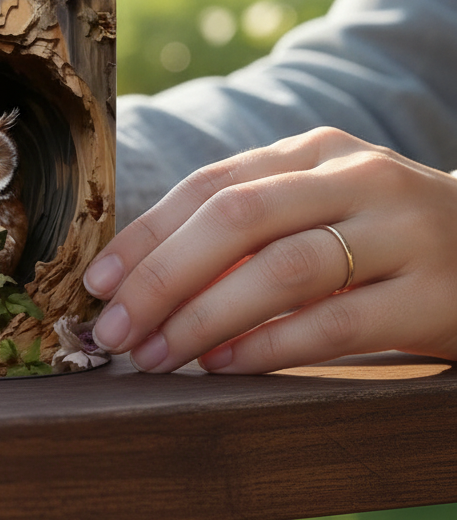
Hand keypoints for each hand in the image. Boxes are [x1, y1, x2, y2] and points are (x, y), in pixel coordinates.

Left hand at [83, 127, 456, 372]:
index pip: (210, 185)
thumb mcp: (319, 209)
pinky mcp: (435, 295)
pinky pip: (335, 322)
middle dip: (161, 277)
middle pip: (236, 219)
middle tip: (113, 329)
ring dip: (203, 318)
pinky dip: (268, 346)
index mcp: (314, 153)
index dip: (146, 235)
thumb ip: (247, 228)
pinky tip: (223, 366)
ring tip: (155, 356)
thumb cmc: (383, 238)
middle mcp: (356, 178)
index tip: (97, 283)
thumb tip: (143, 277)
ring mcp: (402, 232)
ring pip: (282, 270)